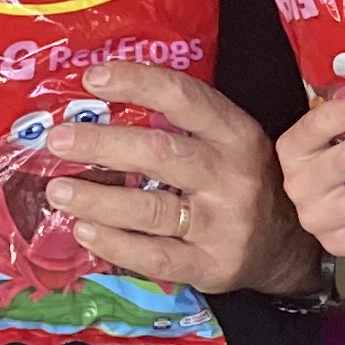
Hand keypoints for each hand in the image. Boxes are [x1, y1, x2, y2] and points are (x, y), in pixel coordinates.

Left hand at [42, 62, 313, 295]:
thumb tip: (99, 99)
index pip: (184, 98)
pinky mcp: (211, 265)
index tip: (91, 78)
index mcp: (236, 134)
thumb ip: (181, 123)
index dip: (137, 83)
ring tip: (58, 191)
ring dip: (98, 199)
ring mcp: (223, 225)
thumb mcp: (229, 140)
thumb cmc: (240, 179)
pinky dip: (115, 244)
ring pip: (152, 210)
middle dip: (103, 144)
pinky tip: (84, 231)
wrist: (287, 245)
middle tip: (58, 140)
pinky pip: (155, 257)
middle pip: (161, 154)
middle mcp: (232, 176)